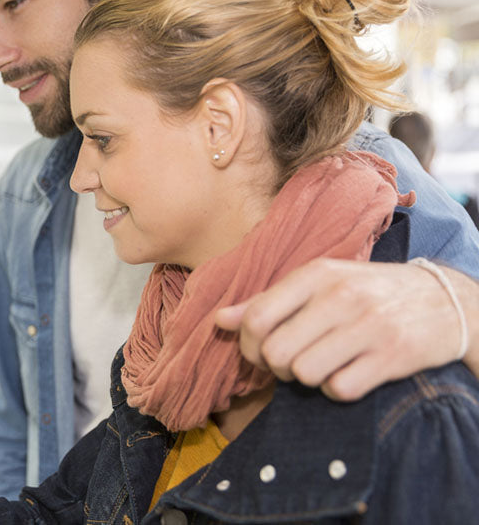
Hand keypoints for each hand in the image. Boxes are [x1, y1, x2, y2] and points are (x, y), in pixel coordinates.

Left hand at [214, 258, 476, 400]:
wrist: (446, 300)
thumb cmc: (367, 292)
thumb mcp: (319, 284)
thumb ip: (268, 302)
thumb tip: (220, 320)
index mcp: (315, 275)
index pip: (257, 317)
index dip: (249, 345)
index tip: (261, 351)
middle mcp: (340, 297)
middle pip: (275, 352)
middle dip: (276, 368)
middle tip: (291, 364)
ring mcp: (368, 326)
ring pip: (304, 373)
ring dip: (307, 380)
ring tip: (321, 367)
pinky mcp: (392, 356)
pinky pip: (340, 389)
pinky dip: (338, 390)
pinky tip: (348, 375)